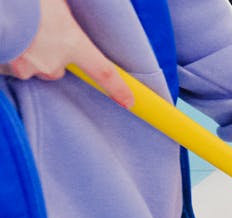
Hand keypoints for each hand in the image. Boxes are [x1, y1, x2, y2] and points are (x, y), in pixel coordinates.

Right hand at [0, 0, 132, 107]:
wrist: (1, 5)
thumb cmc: (31, 1)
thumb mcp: (58, 2)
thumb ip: (67, 16)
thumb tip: (69, 14)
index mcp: (73, 43)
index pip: (103, 72)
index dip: (118, 88)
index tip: (129, 102)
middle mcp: (54, 62)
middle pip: (58, 70)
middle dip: (52, 57)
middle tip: (40, 34)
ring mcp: (29, 68)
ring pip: (34, 68)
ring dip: (28, 55)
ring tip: (22, 32)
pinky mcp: (8, 68)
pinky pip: (12, 66)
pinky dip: (10, 55)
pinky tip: (10, 37)